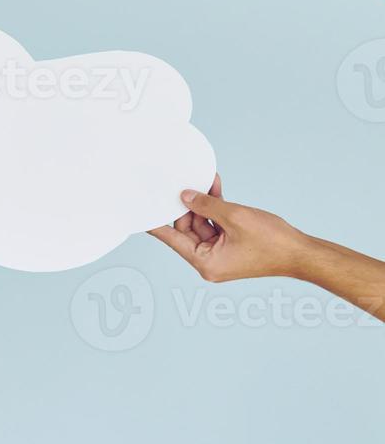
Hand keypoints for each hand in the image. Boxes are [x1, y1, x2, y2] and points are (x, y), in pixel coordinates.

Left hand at [148, 175, 310, 282]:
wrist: (303, 254)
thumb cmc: (272, 242)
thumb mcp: (235, 217)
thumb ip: (206, 205)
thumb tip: (185, 196)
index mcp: (204, 262)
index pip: (171, 238)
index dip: (155, 222)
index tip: (139, 209)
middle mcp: (208, 261)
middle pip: (186, 229)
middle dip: (187, 205)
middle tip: (183, 183)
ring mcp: (220, 254)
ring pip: (202, 223)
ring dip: (203, 203)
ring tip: (203, 180)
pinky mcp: (231, 245)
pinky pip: (216, 224)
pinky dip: (216, 208)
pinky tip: (213, 187)